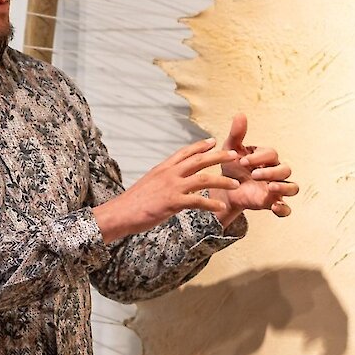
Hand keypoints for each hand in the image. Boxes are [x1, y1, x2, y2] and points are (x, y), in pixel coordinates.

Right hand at [93, 138, 237, 242]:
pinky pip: (197, 201)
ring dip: (222, 181)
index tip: (213, 141)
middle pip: (198, 160)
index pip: (184, 152)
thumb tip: (167, 179)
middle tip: (234, 155)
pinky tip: (221, 207)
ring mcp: (171, 187)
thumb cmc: (132, 202)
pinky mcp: (172, 202)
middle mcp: (169, 173)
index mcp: (162, 168)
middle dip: (218, 156)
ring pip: (203, 179)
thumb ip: (161, 179)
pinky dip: (211, 204)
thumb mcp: (148, 183)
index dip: (200, 146)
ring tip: (235, 184)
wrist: (119, 213)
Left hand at [214, 111, 296, 220]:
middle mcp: (275, 172)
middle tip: (254, 174)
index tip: (243, 161)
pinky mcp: (272, 203)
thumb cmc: (232, 166)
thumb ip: (237, 134)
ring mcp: (276, 189)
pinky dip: (284, 209)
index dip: (259, 157)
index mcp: (267, 157)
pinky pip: (286, 209)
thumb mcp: (231, 150)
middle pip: (286, 170)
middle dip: (271, 171)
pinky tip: (274, 207)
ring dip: (284, 188)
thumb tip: (240, 114)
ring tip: (270, 187)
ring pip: (293, 188)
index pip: (271, 154)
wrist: (224, 189)